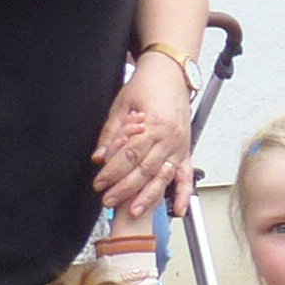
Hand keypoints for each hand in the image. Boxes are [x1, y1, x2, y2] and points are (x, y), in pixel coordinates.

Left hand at [95, 51, 195, 216]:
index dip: (113, 171)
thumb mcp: (121, 105)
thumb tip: (99, 158)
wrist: (170, 73)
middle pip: (146, 170)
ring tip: (134, 211)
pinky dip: (183, 194)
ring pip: (164, 177)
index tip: (99, 182)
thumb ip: (111, 134)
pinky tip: (177, 210)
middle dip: (126, 188)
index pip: (130, 155)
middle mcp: (169, 138)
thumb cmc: (146, 86)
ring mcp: (179, 146)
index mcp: (154, 125)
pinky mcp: (185, 150)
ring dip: (149, 196)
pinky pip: (185, 176)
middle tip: (108, 201)